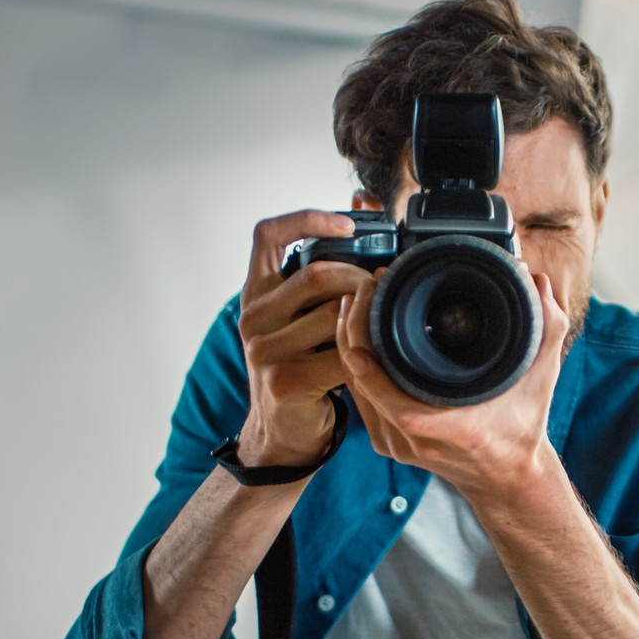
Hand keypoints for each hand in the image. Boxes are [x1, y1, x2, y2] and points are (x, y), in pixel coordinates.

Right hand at [235, 210, 372, 466]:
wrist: (282, 433)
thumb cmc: (301, 369)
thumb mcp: (301, 319)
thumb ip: (323, 277)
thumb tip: (361, 205)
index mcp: (255, 294)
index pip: (267, 235)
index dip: (307, 219)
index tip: (348, 225)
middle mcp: (252, 317)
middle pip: (315, 274)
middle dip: (361, 277)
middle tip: (386, 290)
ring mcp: (264, 350)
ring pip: (334, 314)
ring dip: (368, 318)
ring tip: (384, 325)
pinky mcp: (286, 381)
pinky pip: (342, 355)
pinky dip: (368, 353)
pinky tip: (377, 356)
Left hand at [337, 268, 569, 501]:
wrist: (507, 475)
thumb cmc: (524, 425)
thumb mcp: (543, 375)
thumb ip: (548, 325)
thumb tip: (538, 280)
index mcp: (449, 425)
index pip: (390, 393)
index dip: (370, 352)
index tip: (370, 309)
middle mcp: (414, 439)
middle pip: (362, 380)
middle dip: (354, 328)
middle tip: (365, 287)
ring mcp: (397, 444)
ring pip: (356, 387)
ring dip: (350, 342)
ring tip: (360, 302)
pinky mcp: (388, 442)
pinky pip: (360, 399)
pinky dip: (356, 365)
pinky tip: (359, 335)